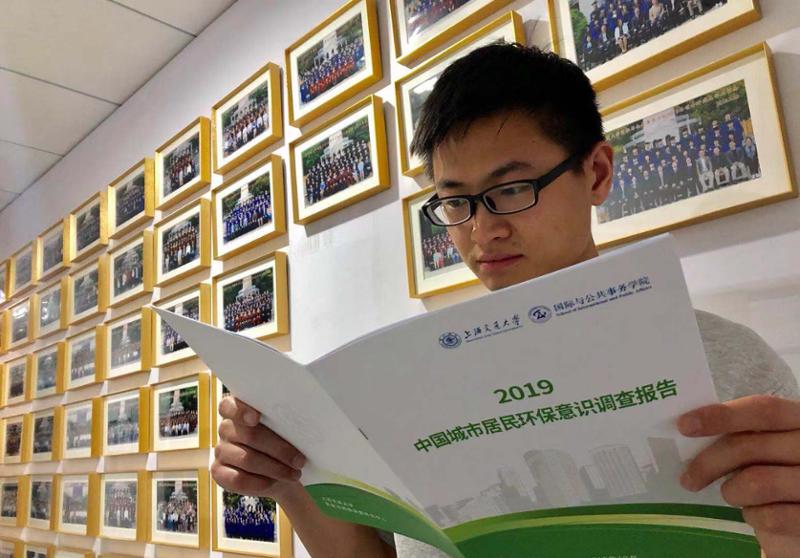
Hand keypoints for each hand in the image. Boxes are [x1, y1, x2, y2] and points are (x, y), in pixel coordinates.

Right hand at [212, 397, 306, 501]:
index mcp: (238, 409)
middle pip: (249, 435)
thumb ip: (283, 420)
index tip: (257, 418)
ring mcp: (221, 450)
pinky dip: (259, 483)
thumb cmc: (285, 441)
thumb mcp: (286, 428)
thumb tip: (301, 420)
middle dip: (278, 449)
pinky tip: (273, 483)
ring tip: (294, 473)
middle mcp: (226, 428)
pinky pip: (238, 479)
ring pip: (247, 459)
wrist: (282, 471)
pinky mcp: (219, 472)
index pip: (230, 405)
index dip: (241, 411)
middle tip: (299, 460)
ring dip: (274, 468)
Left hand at [677, 395, 799, 557]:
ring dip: (732, 492)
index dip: (722, 415)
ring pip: (756, 482)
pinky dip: (753, 516)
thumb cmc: (779, 470)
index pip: (763, 410)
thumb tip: (687, 429)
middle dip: (709, 463)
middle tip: (687, 479)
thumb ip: (742, 434)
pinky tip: (756, 512)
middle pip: (749, 447)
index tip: (684, 425)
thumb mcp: (768, 444)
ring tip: (733, 494)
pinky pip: (770, 516)